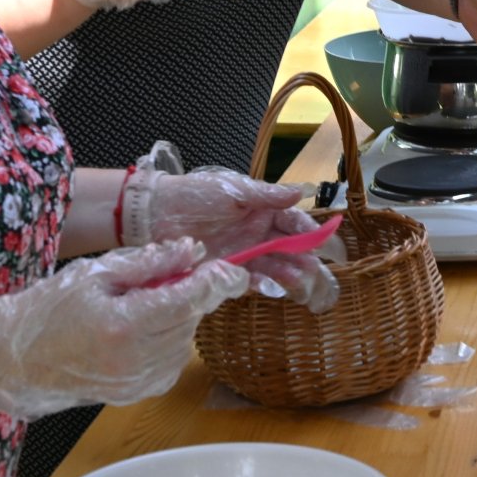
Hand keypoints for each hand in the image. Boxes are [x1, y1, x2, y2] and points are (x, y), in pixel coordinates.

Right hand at [0, 240, 247, 419]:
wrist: (14, 354)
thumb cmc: (49, 306)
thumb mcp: (97, 272)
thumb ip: (149, 262)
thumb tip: (193, 251)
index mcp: (125, 324)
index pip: (190, 299)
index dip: (218, 281)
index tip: (234, 269)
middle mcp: (134, 360)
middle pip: (191, 320)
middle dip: (191, 294)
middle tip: (170, 275)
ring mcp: (134, 383)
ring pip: (185, 342)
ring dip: (179, 319)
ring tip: (144, 304)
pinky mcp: (133, 395)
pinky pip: (171, 364)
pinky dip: (169, 343)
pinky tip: (142, 329)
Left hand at [142, 168, 338, 312]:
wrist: (155, 214)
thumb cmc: (196, 195)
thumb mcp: (234, 190)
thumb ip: (267, 195)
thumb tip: (301, 192)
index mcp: (260, 209)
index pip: (291, 219)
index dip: (307, 229)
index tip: (321, 239)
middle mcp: (255, 231)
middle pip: (286, 246)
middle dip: (302, 256)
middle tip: (315, 268)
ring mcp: (242, 251)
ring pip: (271, 264)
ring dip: (286, 271)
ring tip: (299, 280)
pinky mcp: (226, 268)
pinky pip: (248, 277)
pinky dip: (261, 282)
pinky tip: (273, 287)